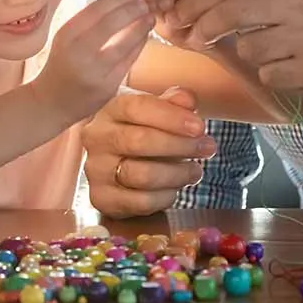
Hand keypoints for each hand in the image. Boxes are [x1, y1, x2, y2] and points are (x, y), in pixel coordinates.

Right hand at [33, 0, 154, 120]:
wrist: (51, 103)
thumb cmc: (63, 65)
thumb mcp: (67, 40)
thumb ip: (88, 22)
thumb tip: (120, 1)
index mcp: (66, 36)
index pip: (96, 9)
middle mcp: (78, 52)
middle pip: (111, 24)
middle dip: (132, 10)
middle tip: (145, 3)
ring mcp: (93, 72)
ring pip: (124, 44)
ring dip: (141, 28)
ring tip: (150, 18)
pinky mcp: (107, 87)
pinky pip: (128, 62)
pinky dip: (139, 46)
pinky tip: (144, 37)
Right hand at [82, 86, 216, 217]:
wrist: (115, 161)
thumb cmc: (140, 130)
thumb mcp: (156, 110)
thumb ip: (174, 102)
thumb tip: (187, 100)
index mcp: (109, 110)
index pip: (136, 108)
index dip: (170, 117)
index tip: (199, 127)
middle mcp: (96, 138)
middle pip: (139, 141)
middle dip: (179, 145)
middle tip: (206, 147)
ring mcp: (96, 171)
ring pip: (142, 175)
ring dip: (177, 173)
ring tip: (195, 170)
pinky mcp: (102, 199)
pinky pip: (141, 202)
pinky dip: (165, 196)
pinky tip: (175, 188)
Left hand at [170, 0, 302, 99]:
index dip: (196, 2)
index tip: (179, 15)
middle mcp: (302, 0)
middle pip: (229, 13)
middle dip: (203, 28)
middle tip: (193, 38)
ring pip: (248, 48)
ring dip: (251, 55)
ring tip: (276, 52)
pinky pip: (269, 74)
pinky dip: (273, 74)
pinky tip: (293, 68)